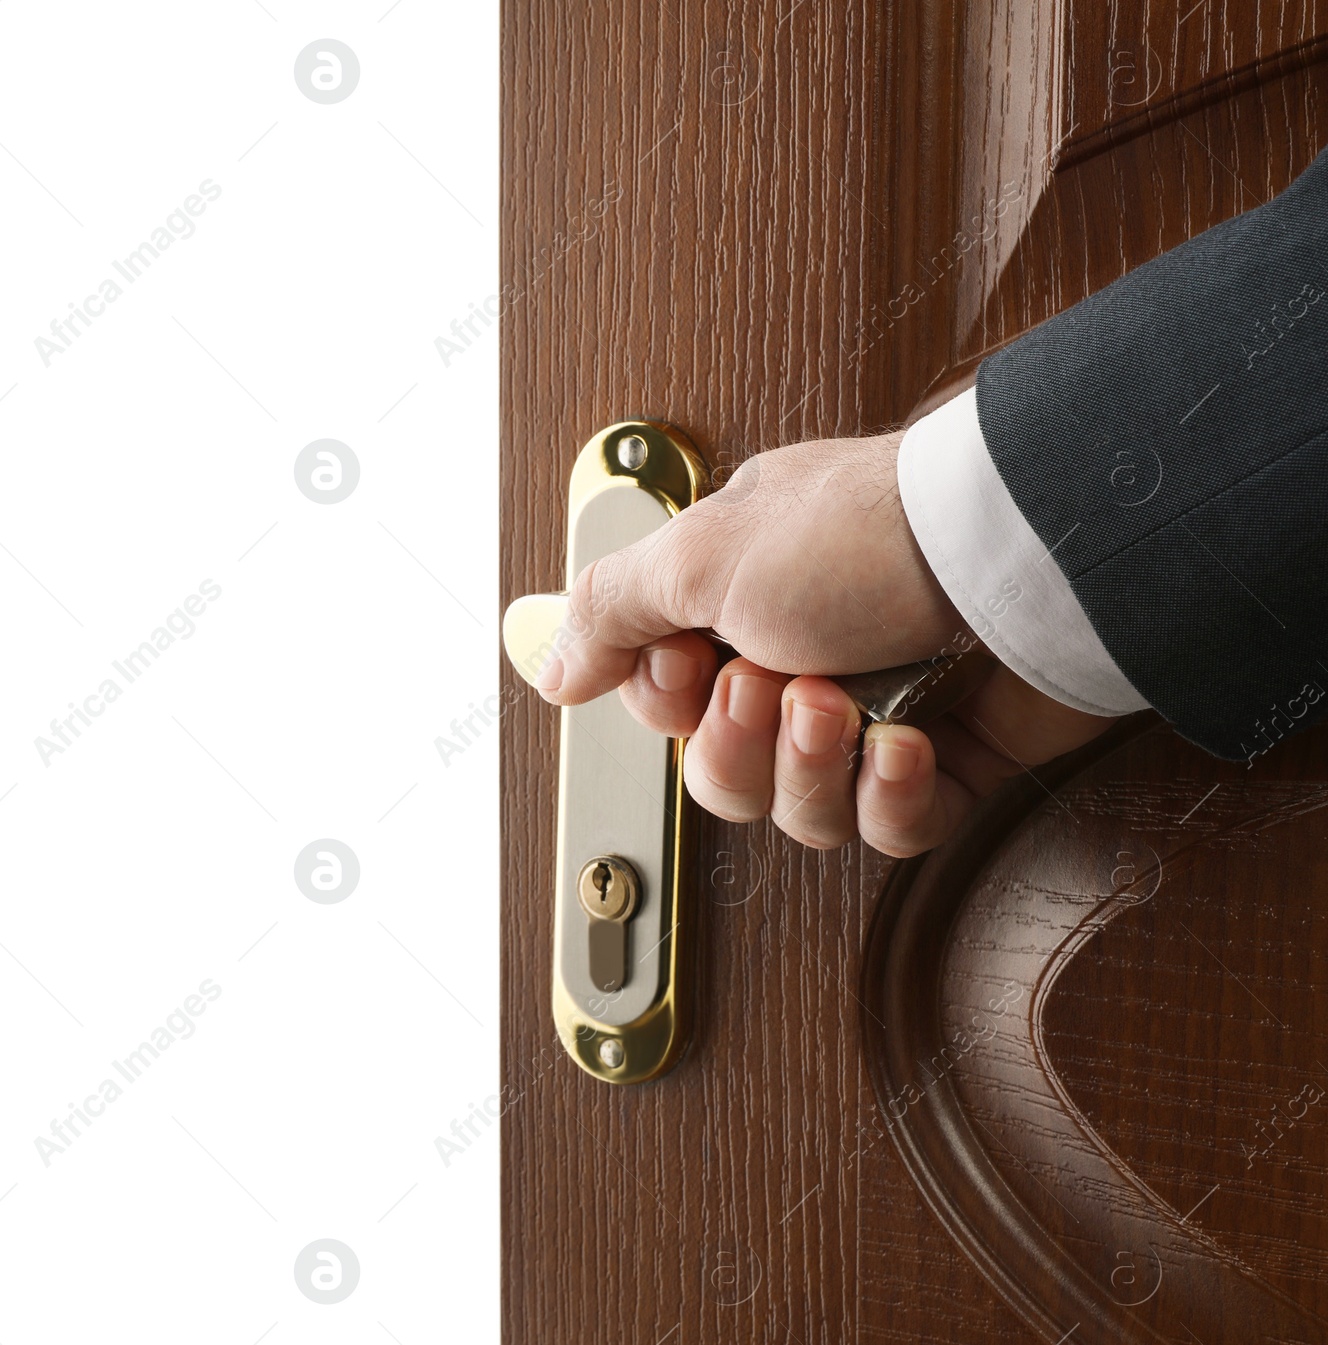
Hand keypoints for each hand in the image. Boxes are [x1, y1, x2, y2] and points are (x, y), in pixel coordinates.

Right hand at [533, 431, 1119, 855]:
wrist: (1016, 551)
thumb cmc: (864, 535)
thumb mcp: (698, 554)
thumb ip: (609, 612)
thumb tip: (550, 666)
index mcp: (736, 605)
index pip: (664, 703)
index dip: (669, 707)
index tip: (693, 666)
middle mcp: (800, 659)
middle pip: (723, 774)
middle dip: (740, 746)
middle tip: (776, 684)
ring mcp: (874, 713)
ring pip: (802, 812)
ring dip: (813, 767)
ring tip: (846, 706)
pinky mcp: (947, 761)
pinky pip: (891, 829)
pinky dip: (892, 797)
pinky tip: (908, 743)